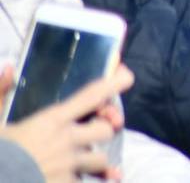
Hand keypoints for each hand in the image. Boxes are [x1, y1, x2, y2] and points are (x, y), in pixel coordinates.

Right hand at [0, 63, 132, 182]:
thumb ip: (1, 93)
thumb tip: (7, 67)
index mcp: (51, 120)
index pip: (92, 95)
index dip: (114, 83)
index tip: (127, 76)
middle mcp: (66, 141)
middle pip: (107, 129)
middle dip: (102, 131)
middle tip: (89, 134)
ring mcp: (69, 166)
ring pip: (101, 160)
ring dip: (93, 162)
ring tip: (75, 161)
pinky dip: (85, 182)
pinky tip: (79, 179)